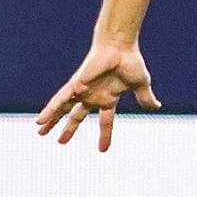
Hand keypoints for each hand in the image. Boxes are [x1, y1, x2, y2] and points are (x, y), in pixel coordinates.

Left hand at [36, 40, 160, 150]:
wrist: (119, 46)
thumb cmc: (130, 61)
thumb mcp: (141, 85)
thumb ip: (145, 98)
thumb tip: (157, 107)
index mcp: (108, 98)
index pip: (106, 121)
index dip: (105, 135)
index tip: (102, 150)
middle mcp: (92, 96)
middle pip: (78, 116)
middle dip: (69, 128)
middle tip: (61, 141)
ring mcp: (82, 91)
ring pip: (63, 109)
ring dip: (52, 121)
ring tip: (40, 132)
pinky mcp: (74, 85)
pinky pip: (59, 101)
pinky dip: (50, 110)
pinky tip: (39, 120)